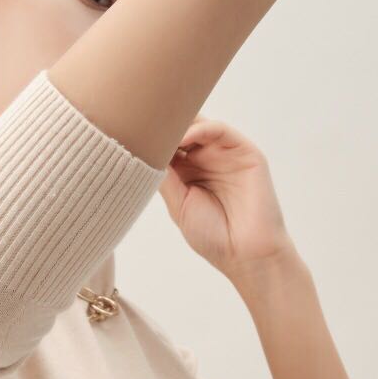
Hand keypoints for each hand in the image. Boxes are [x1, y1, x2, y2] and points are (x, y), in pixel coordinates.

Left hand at [159, 117, 295, 278]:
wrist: (246, 255)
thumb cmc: (212, 235)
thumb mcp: (178, 204)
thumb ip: (164, 176)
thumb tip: (145, 148)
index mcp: (188, 172)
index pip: (168, 143)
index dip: (152, 137)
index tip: (131, 133)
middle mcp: (207, 159)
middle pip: (183, 128)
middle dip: (164, 125)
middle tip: (145, 125)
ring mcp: (226, 154)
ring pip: (200, 124)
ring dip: (180, 123)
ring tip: (162, 131)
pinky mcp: (246, 152)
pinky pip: (221, 130)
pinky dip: (202, 128)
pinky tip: (185, 137)